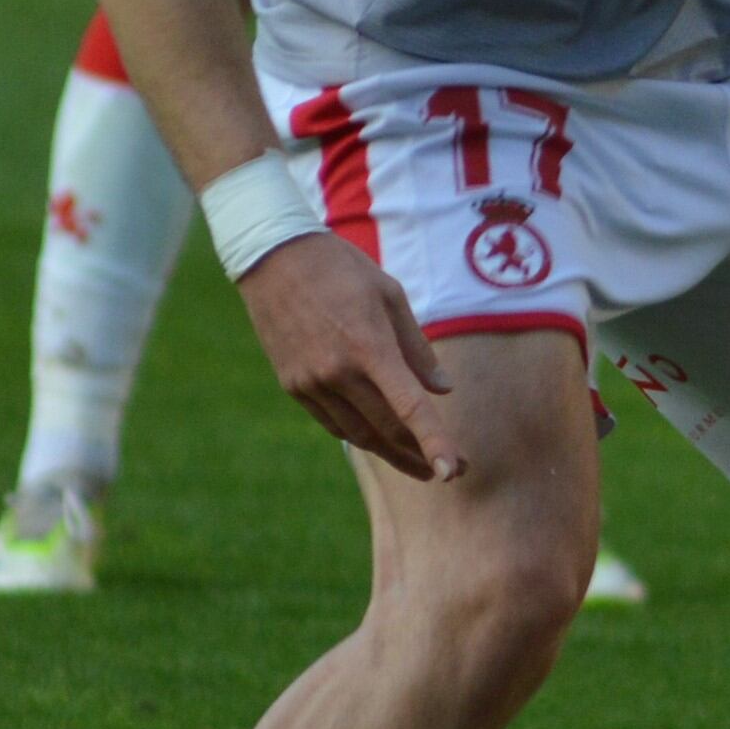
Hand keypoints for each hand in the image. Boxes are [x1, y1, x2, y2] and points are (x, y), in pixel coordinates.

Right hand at [235, 233, 462, 482]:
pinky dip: (361, 435)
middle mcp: (337, 372)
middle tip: (456, 469)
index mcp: (368, 346)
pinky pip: (334, 422)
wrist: (273, 257)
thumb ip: (417, 348)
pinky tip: (381, 441)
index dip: (435, 441)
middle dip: (423, 454)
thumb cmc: (342, 269)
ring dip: (393, 454)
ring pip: (359, 433)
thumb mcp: (390, 295)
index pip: (409, 407)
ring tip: (422, 466)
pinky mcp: (293, 385)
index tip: (455, 471)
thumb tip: (442, 389)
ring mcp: (311, 382)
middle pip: (387, 429)